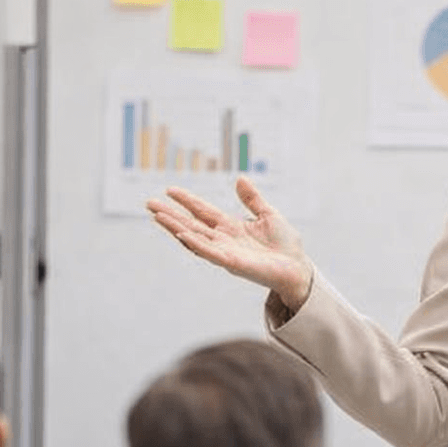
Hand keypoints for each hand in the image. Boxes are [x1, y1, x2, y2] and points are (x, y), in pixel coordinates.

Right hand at [147, 177, 313, 309]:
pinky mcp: (233, 264)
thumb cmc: (285, 245)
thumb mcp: (269, 215)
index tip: (170, 190)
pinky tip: (182, 234)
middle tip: (149, 204)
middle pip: (191, 224)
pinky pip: (210, 253)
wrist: (298, 268)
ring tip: (157, 216)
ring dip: (175, 227)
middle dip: (170, 215)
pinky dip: (196, 244)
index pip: (203, 211)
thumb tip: (240, 179)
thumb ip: (252, 199)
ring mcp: (226, 252)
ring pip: (195, 238)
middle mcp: (223, 239)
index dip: (187, 201)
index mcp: (231, 227)